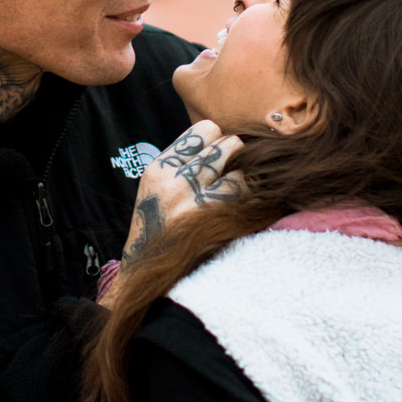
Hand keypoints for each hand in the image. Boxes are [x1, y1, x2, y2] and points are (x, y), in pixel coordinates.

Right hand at [122, 120, 243, 266]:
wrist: (151, 270)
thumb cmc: (161, 224)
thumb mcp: (158, 186)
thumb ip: (182, 160)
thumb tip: (221, 135)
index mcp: (159, 170)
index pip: (204, 130)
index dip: (216, 139)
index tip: (215, 154)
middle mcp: (176, 183)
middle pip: (225, 144)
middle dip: (233, 154)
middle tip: (229, 171)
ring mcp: (196, 202)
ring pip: (239, 164)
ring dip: (243, 170)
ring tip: (235, 184)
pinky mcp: (215, 220)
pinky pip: (245, 189)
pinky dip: (250, 191)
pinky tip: (243, 200)